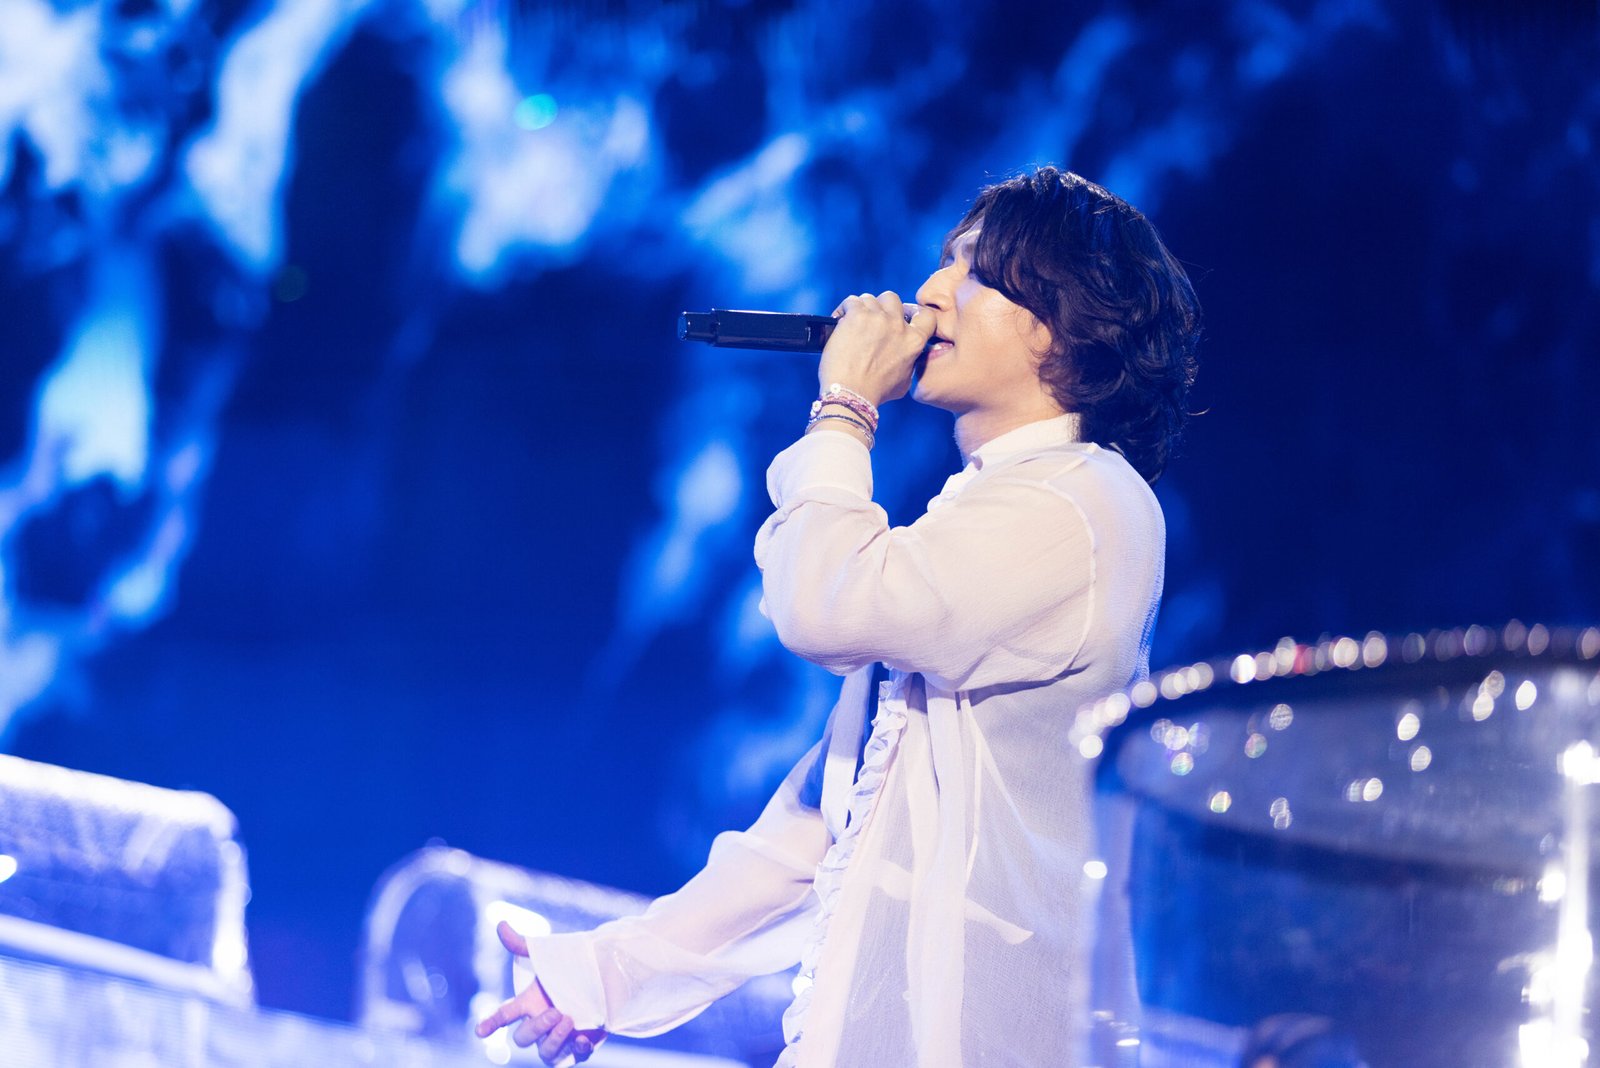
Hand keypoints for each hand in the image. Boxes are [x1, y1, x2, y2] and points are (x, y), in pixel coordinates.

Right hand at [474, 921, 605, 1064]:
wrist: (607, 977)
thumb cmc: (573, 968)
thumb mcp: (548, 955)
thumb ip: (523, 944)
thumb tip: (500, 924)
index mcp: (529, 1003)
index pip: (504, 1015)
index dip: (491, 1023)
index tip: (480, 1031)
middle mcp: (540, 1024)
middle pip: (523, 1038)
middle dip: (536, 1028)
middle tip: (556, 1012)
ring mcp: (558, 1038)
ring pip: (545, 1053)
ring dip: (554, 1041)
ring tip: (569, 1020)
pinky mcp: (579, 1045)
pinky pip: (572, 1058)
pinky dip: (577, 1051)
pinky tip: (584, 1039)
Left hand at [819, 290, 935, 406]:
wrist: (851, 393)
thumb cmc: (875, 392)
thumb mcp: (904, 381)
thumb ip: (908, 363)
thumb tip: (905, 358)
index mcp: (914, 342)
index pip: (925, 316)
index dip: (912, 312)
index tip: (901, 316)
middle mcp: (898, 326)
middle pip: (892, 299)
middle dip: (881, 307)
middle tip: (870, 320)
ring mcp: (877, 318)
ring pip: (869, 299)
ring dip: (860, 309)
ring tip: (851, 324)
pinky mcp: (856, 315)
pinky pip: (851, 302)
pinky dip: (843, 310)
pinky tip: (838, 321)